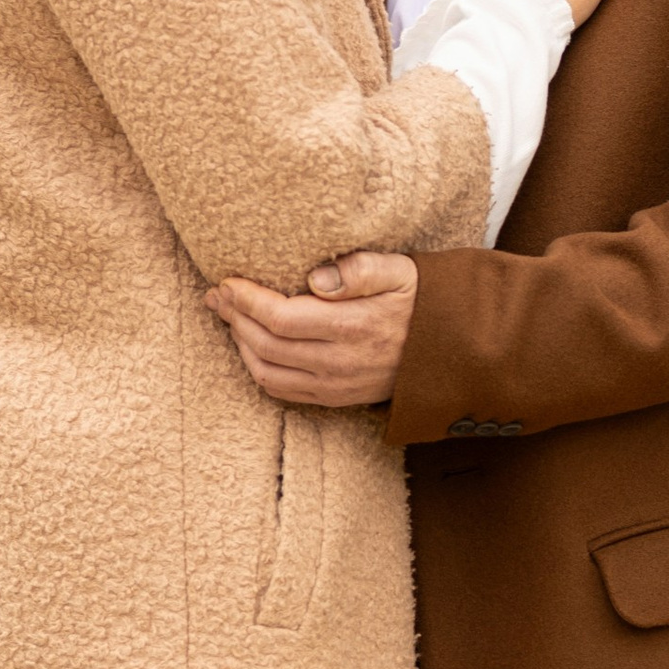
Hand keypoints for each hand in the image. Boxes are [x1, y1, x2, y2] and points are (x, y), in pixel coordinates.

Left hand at [214, 250, 418, 407]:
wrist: (451, 349)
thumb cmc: (420, 301)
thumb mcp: (401, 271)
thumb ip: (361, 269)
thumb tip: (316, 278)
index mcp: (354, 327)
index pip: (281, 318)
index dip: (246, 300)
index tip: (227, 281)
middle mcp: (340, 363)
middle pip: (266, 345)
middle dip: (234, 317)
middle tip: (217, 295)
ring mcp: (336, 386)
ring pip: (267, 372)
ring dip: (240, 344)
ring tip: (230, 317)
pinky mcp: (335, 399)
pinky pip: (282, 391)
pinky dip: (258, 368)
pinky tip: (252, 345)